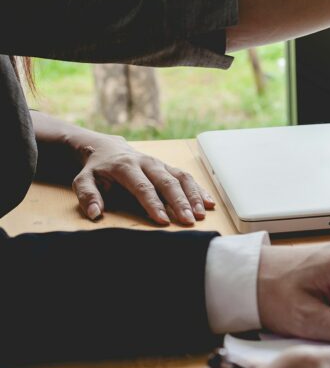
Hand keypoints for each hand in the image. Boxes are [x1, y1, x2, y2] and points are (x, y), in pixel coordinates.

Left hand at [70, 133, 214, 225]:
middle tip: (189, 219)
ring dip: (193, 196)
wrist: (107, 147)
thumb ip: (88, 195)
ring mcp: (160, 164)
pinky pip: (187, 177)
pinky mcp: (168, 167)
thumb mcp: (83, 180)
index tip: (162, 220)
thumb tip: (95, 213)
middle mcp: (147, 162)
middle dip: (180, 202)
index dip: (153, 204)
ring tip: (201, 213)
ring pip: (181, 178)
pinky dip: (199, 190)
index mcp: (126, 166)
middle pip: (167, 182)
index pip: (142, 187)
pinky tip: (209, 202)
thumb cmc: (96, 169)